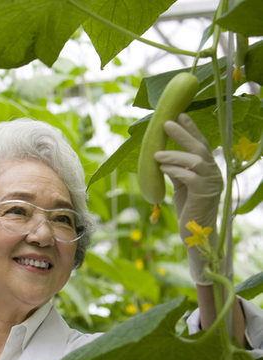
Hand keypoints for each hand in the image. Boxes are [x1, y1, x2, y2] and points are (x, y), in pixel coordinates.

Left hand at [154, 113, 223, 284]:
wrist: (195, 233)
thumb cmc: (189, 209)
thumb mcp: (182, 185)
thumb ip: (177, 170)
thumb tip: (163, 155)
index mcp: (210, 169)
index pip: (202, 144)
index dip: (192, 129)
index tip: (180, 115)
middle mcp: (214, 173)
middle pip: (200, 147)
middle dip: (183, 134)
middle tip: (167, 123)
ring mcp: (211, 183)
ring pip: (194, 161)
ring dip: (174, 155)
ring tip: (156, 154)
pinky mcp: (204, 194)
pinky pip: (189, 177)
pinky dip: (174, 170)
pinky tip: (163, 168)